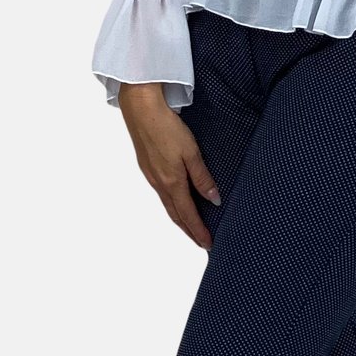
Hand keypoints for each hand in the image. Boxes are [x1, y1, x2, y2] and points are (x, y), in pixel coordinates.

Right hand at [119, 84, 219, 250]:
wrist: (141, 111)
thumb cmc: (167, 128)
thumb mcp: (191, 152)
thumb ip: (202, 177)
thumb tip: (214, 200)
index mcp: (172, 182)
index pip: (188, 214)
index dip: (198, 231)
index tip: (207, 244)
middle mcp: (159, 183)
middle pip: (176, 214)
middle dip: (188, 230)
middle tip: (200, 241)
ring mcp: (151, 176)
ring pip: (167, 204)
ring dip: (180, 218)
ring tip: (191, 225)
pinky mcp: (147, 167)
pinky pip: (161, 193)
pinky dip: (172, 204)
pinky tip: (176, 199)